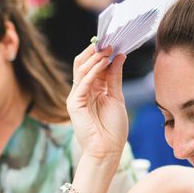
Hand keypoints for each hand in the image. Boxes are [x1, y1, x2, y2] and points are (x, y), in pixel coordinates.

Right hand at [67, 45, 127, 159]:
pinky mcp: (74, 104)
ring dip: (94, 58)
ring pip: (81, 70)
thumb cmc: (113, 129)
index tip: (113, 41)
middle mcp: (82, 91)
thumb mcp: (117, 97)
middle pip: (83, 64)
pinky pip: (83, 83)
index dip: (102, 53)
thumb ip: (115, 77)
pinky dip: (92, 71)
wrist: (108, 151)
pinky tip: (102, 63)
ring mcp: (77, 97)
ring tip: (107, 50)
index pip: (93, 65)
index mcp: (92, 89)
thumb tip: (119, 56)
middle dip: (95, 52)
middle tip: (108, 42)